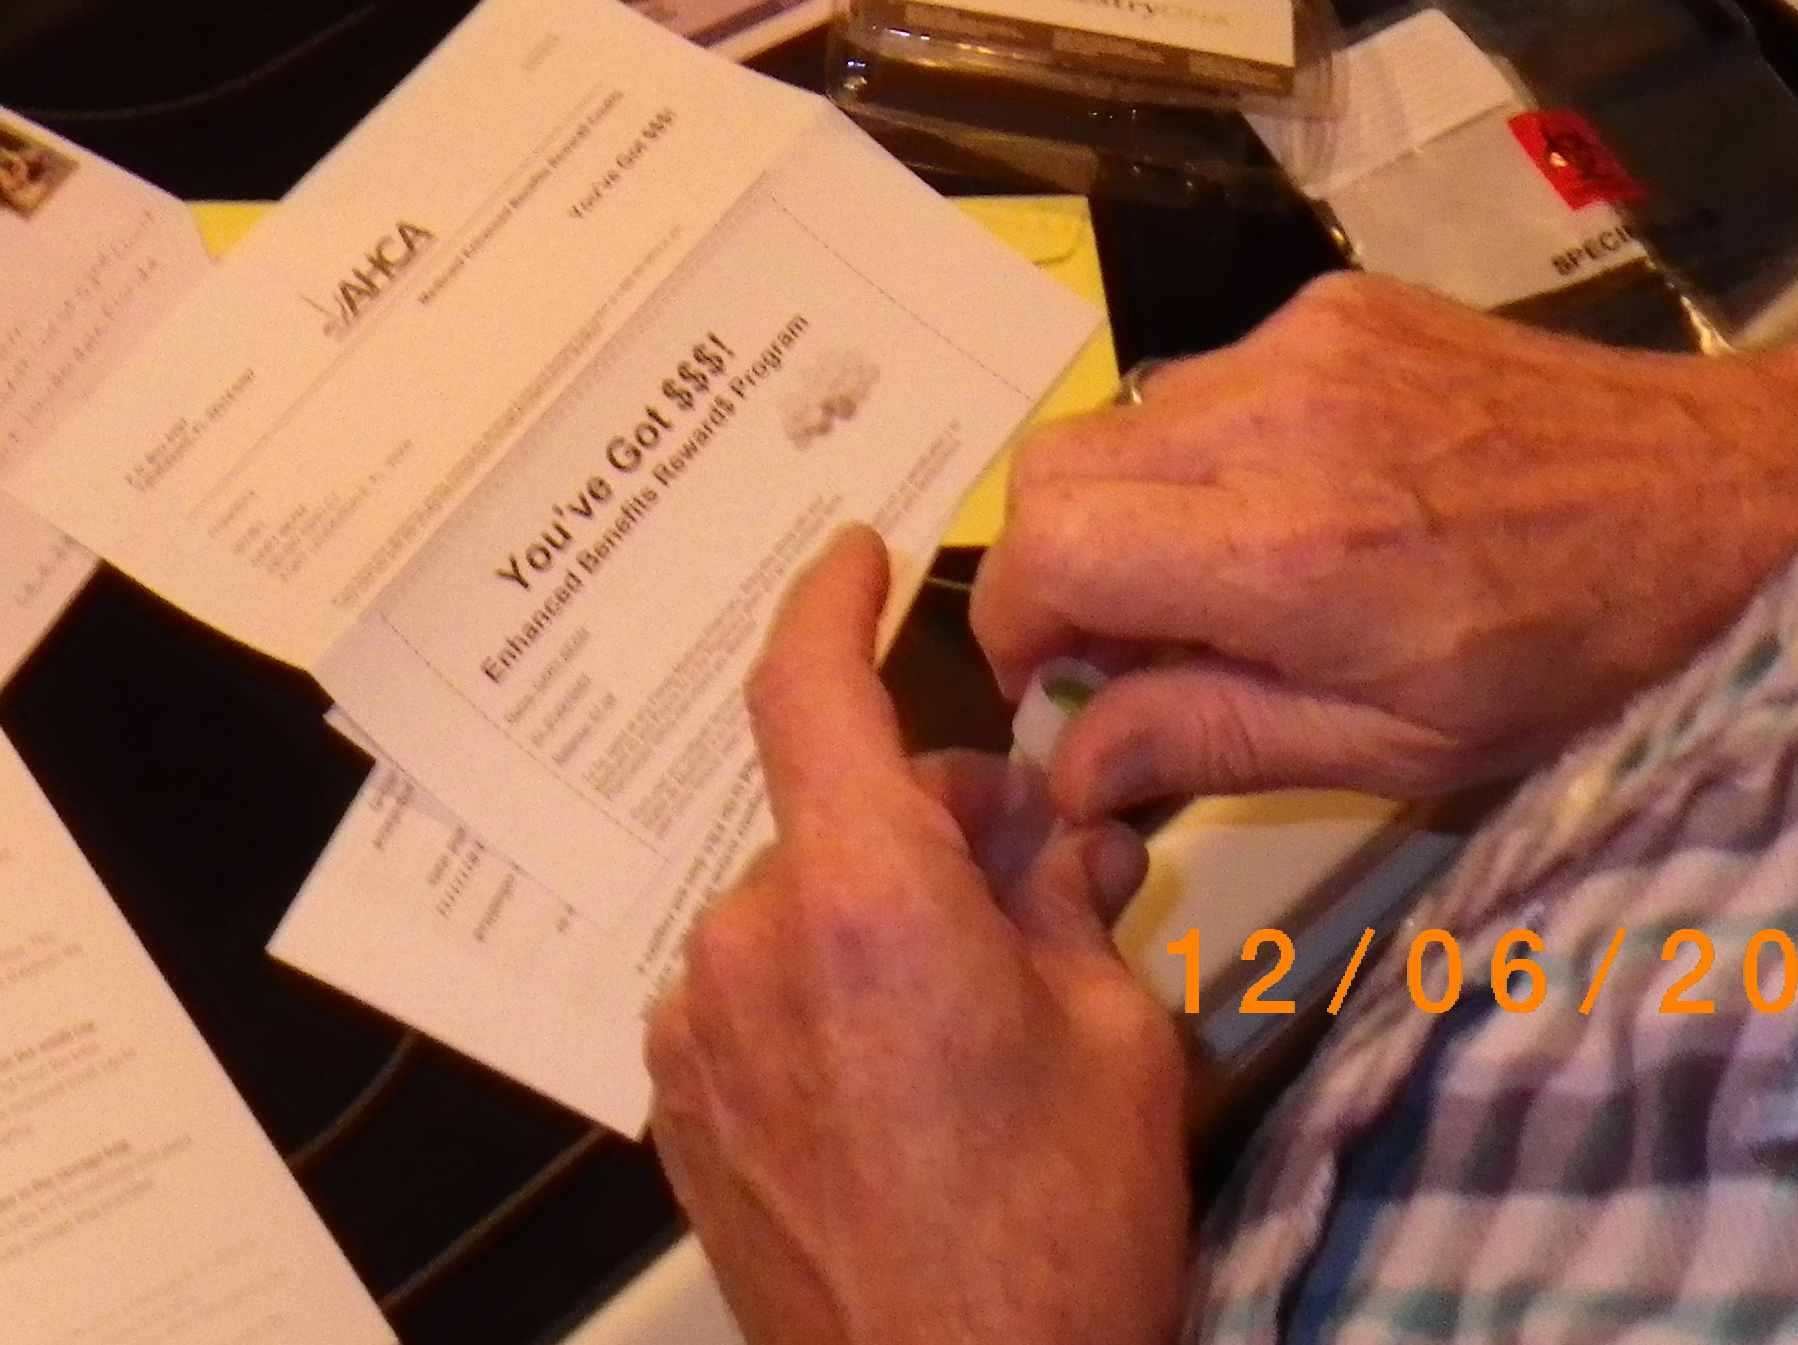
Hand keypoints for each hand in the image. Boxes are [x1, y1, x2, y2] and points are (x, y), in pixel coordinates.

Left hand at [646, 528, 1188, 1344]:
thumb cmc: (1059, 1239)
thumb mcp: (1116, 1037)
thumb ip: (1064, 894)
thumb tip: (1052, 827)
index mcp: (864, 899)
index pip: (810, 688)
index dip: (832, 603)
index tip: (859, 558)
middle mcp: (752, 944)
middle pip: (835, 810)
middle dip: (934, 820)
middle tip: (1044, 873)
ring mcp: (701, 1029)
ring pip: (798, 905)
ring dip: (878, 914)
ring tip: (982, 1005)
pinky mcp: (681, 1104)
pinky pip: (758, 990)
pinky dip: (826, 991)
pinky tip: (908, 1073)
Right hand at [975, 276, 1797, 819]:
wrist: (1719, 499)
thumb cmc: (1569, 654)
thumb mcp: (1393, 746)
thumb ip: (1207, 742)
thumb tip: (1068, 764)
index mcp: (1287, 552)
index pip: (1048, 549)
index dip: (1015, 627)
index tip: (1059, 683)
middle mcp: (1273, 421)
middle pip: (1053, 470)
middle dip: (1058, 565)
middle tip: (1133, 644)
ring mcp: (1303, 342)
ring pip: (1124, 416)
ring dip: (1137, 507)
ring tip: (1233, 578)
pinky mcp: (1336, 302)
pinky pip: (1208, 375)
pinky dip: (1213, 448)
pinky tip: (1304, 500)